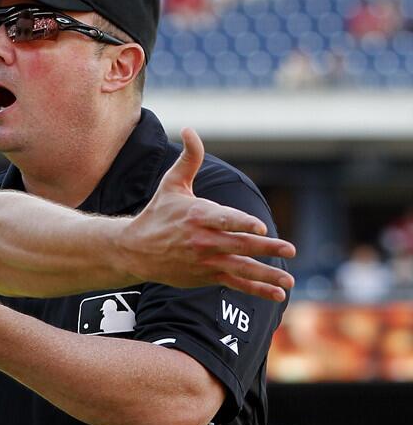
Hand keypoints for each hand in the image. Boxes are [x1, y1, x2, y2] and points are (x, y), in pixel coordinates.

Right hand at [122, 128, 294, 301]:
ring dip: (266, 275)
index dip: (242, 223)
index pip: (223, 219)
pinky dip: (256, 290)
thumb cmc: (158, 214)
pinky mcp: (206, 276)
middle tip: (289, 249)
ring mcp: (205, 261)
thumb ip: (189, 159)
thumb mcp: (171, 185)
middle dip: (265, 248)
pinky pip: (235, 283)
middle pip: (238, 244)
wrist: (135, 250)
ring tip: (287, 281)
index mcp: (197, 216)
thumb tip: (190, 130)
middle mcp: (202, 240)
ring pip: (240, 268)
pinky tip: (277, 295)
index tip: (261, 227)